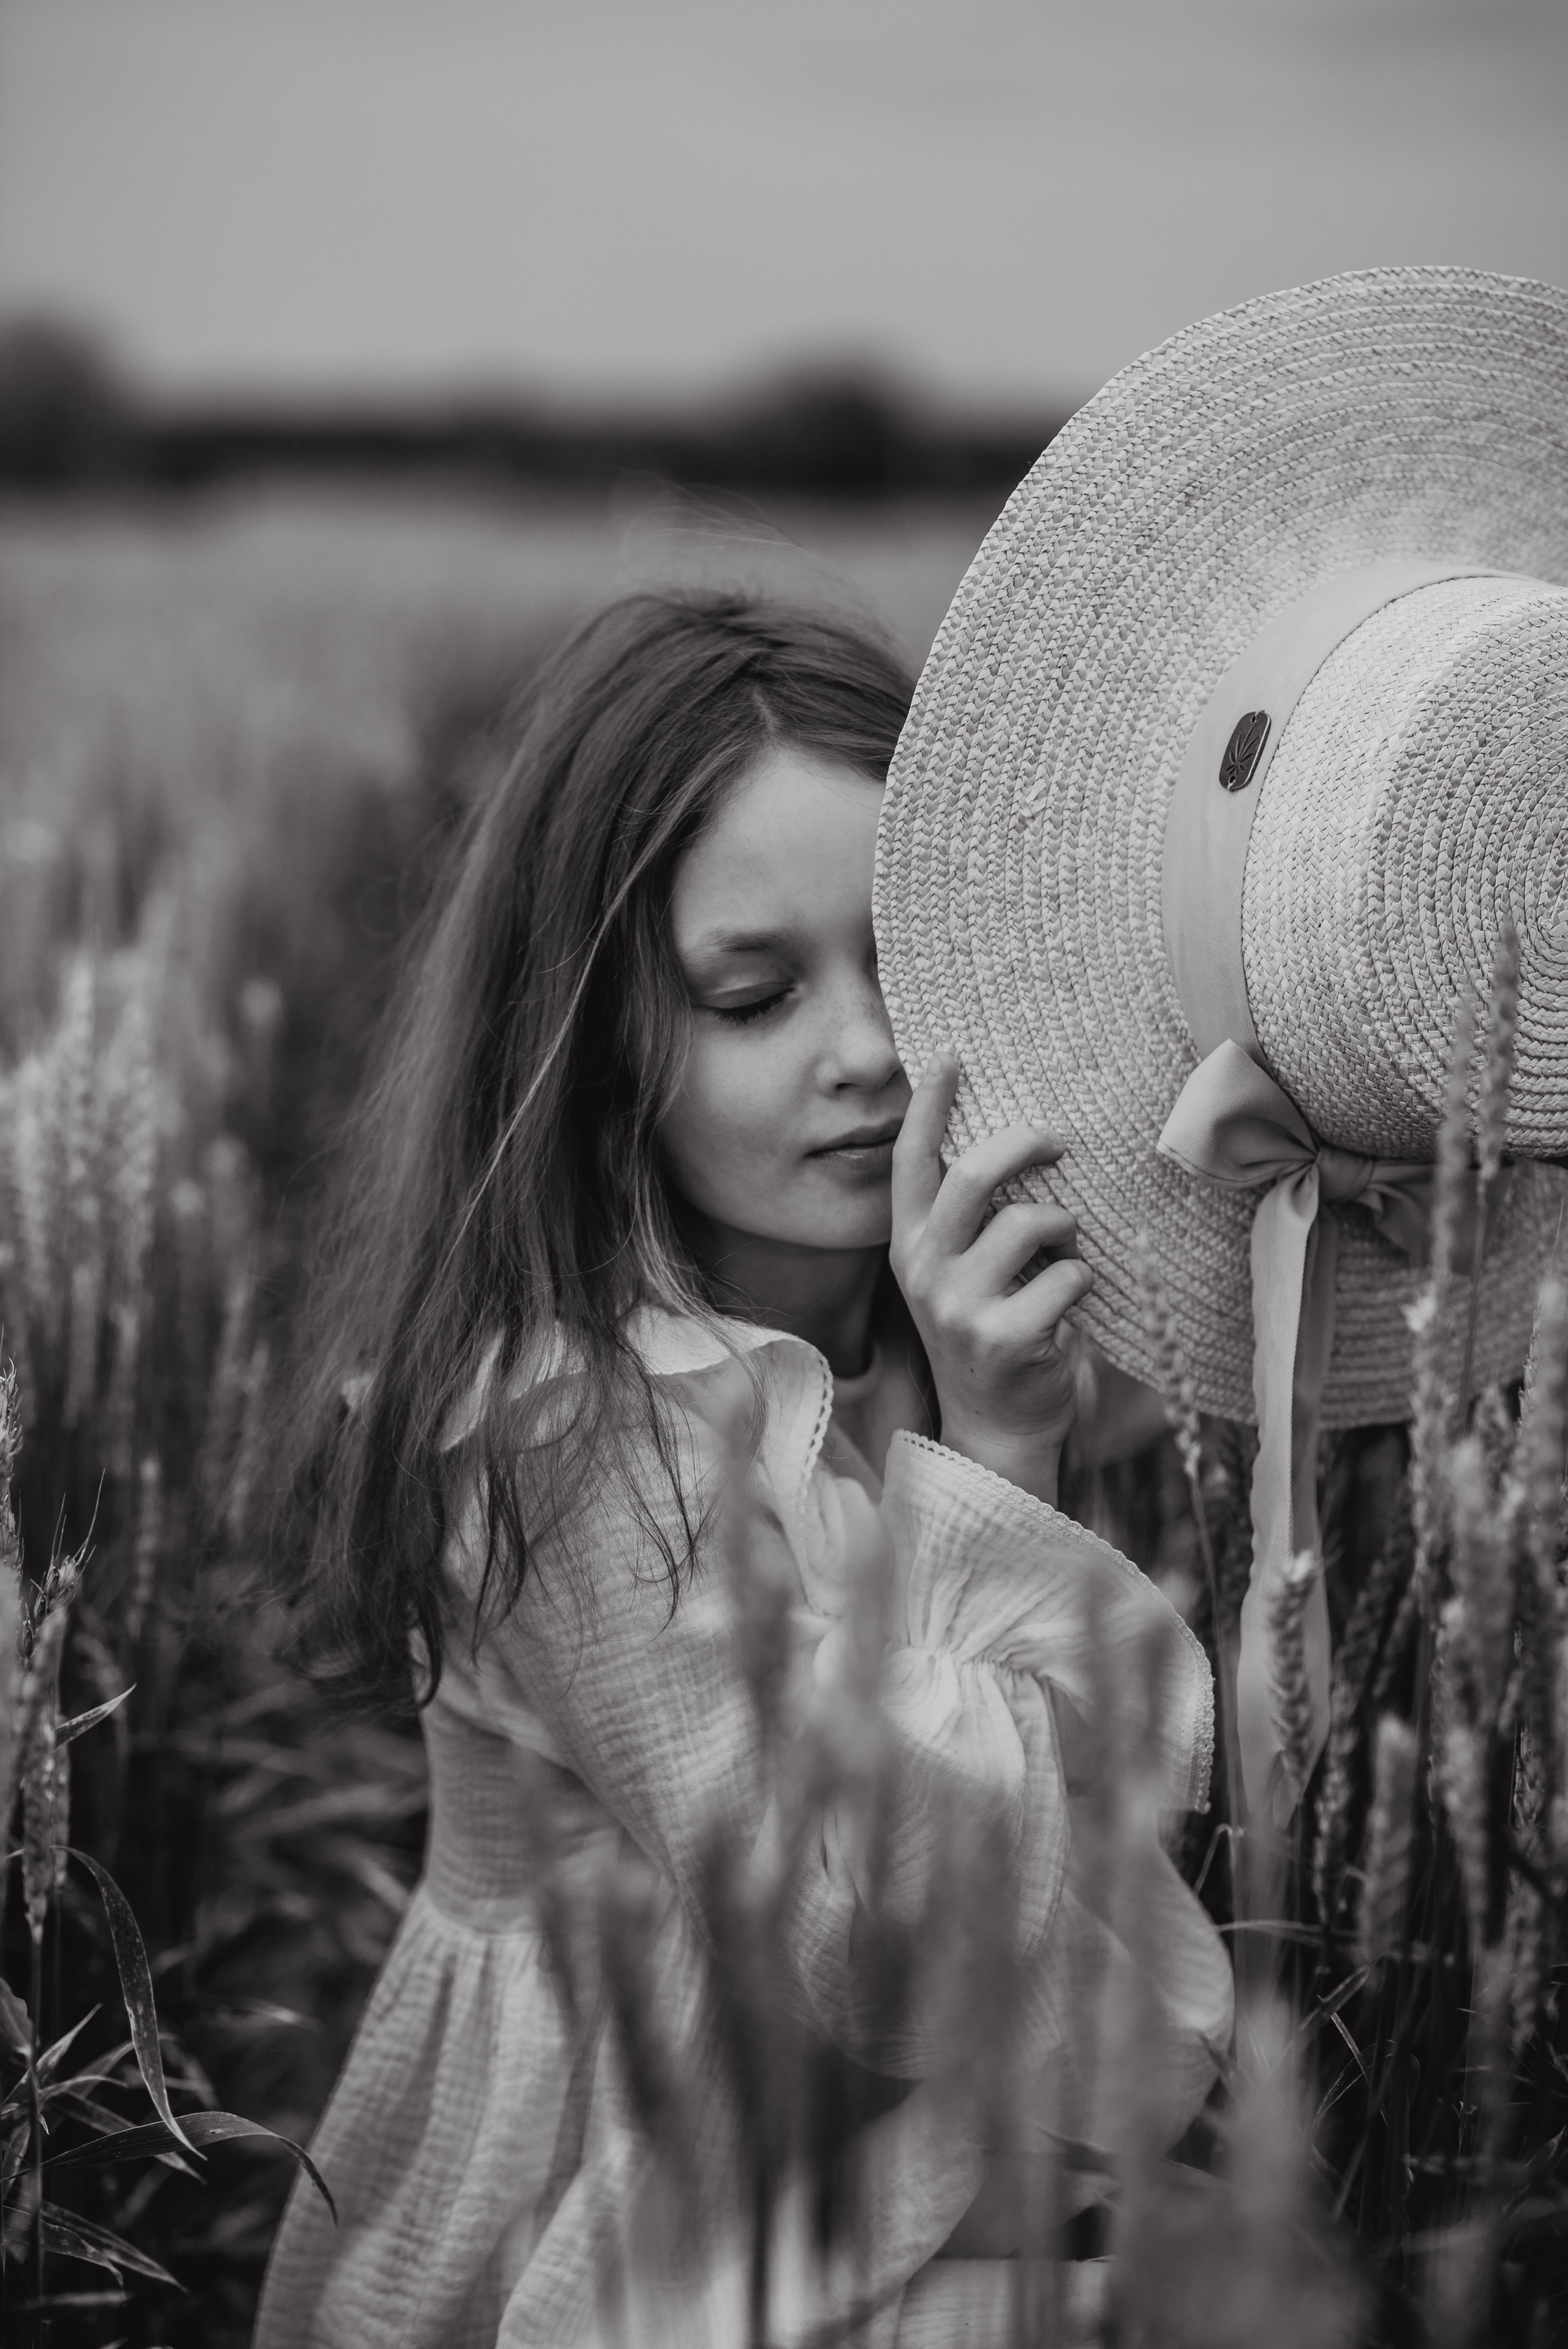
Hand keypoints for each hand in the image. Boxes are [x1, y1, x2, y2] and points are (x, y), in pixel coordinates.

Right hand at [889, 1051, 1091, 1505]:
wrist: (995, 1427)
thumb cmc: (986, 1330)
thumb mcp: (957, 1272)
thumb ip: (968, 1218)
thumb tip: (1011, 1138)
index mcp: (909, 1245)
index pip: (912, 1162)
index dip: (930, 1105)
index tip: (953, 1056)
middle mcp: (925, 1270)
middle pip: (974, 1176)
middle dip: (1024, 1144)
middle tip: (1057, 1141)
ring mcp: (960, 1307)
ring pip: (1029, 1223)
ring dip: (1064, 1226)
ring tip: (1066, 1247)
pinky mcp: (1006, 1338)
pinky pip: (1068, 1276)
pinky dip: (1082, 1281)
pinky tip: (1069, 1304)